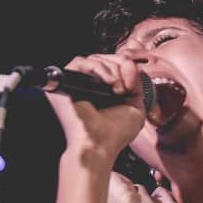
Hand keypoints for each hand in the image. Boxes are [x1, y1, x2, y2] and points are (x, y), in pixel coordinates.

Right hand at [45, 53, 147, 167]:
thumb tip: (128, 63)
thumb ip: (136, 81)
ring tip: (118, 89)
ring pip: (95, 58)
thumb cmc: (115, 133)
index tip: (132, 85)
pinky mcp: (66, 81)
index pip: (113, 63)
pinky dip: (99, 68)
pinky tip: (109, 84)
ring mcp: (77, 82)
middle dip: (120, 67)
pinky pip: (80, 62)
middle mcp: (89, 84)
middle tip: (126, 88)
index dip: (126, 67)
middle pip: (105, 57)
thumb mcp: (135, 104)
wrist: (100, 145)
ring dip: (112, 69)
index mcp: (104, 88)